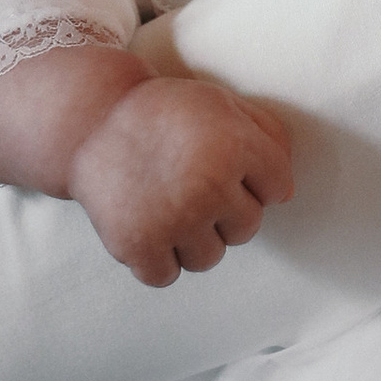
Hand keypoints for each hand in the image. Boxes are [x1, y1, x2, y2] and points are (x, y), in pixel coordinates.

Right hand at [66, 76, 296, 284]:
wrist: (94, 120)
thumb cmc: (166, 112)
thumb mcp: (224, 104)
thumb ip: (268, 136)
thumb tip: (287, 190)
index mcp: (236, 147)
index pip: (279, 190)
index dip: (256, 180)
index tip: (229, 168)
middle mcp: (209, 186)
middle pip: (248, 229)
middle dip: (227, 211)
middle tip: (193, 185)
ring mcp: (174, 220)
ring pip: (211, 258)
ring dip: (194, 240)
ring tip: (172, 208)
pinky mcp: (138, 246)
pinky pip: (167, 276)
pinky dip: (158, 260)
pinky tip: (150, 228)